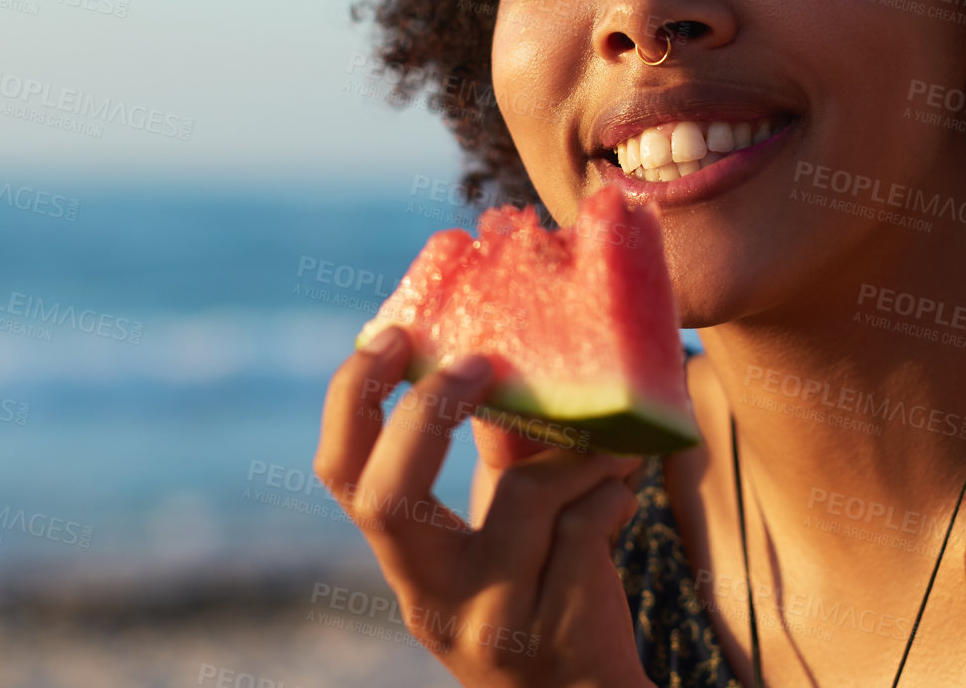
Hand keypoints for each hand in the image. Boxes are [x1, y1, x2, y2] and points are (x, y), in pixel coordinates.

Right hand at [313, 325, 654, 687]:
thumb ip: (497, 453)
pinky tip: (622, 495)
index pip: (342, 477)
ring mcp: (488, 621)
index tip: (395, 336)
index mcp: (406, 563)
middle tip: (480, 362)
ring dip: (578, 453)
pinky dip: (611, 495)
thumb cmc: (545, 589)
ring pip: (523, 497)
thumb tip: (506, 345)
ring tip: (612, 442)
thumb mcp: (502, 529)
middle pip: (388, 501)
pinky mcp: (553, 630)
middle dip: (428, 415)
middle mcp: (429, 600)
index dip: (354, 399)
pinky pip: (583, 526)